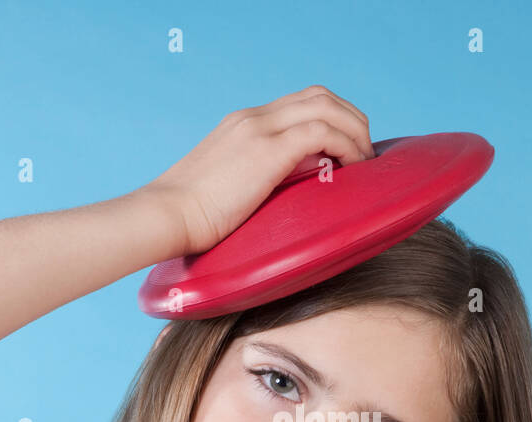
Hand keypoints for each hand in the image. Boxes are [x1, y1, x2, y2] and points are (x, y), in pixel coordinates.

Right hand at [141, 85, 374, 257]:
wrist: (166, 215)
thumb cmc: (190, 216)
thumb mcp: (225, 187)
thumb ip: (251, 179)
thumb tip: (282, 193)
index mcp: (243, 124)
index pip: (299, 103)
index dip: (331, 119)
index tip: (346, 150)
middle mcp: (254, 117)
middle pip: (319, 96)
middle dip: (352, 120)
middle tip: (365, 154)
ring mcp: (260, 129)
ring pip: (327, 106)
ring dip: (355, 130)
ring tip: (365, 161)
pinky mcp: (267, 150)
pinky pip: (323, 132)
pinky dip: (347, 146)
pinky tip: (353, 168)